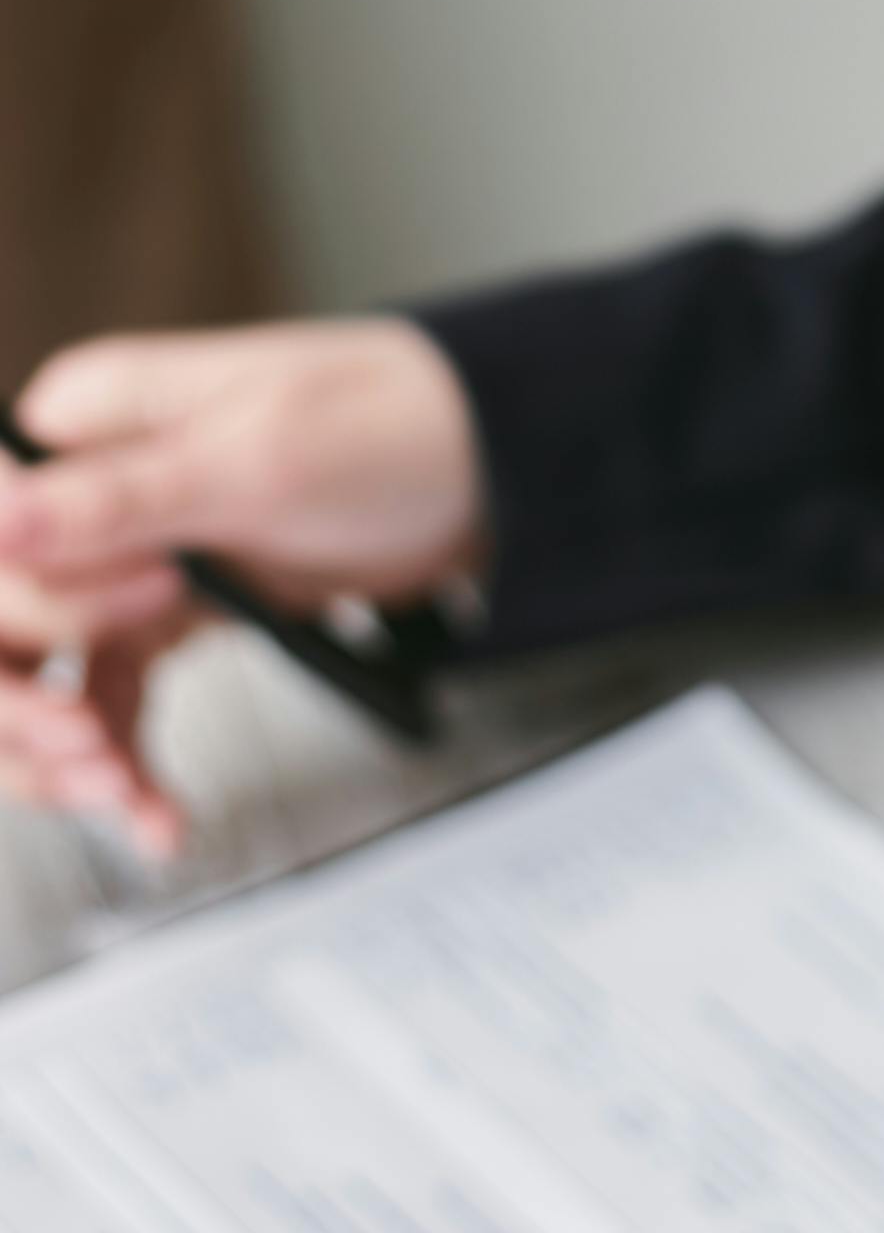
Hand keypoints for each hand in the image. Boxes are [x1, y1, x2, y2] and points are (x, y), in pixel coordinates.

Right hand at [0, 318, 485, 853]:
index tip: (96, 643)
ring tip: (121, 795)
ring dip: (66, 751)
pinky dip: (123, 760)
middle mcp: (86, 488)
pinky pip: (112, 697)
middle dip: (24, 703)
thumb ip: (126, 498)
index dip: (20, 610)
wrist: (487, 466)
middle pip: (1, 620)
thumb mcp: (257, 458)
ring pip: (42, 674)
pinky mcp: (169, 610)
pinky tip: (152, 812)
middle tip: (86, 755)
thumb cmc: (387, 422)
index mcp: (82, 420)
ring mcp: (126, 556)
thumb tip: (2, 516)